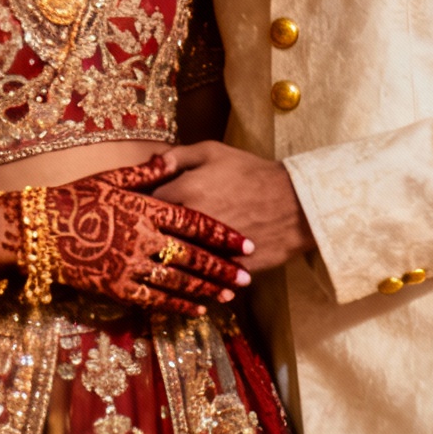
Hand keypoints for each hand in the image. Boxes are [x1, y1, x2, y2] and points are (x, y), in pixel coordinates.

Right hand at [0, 158, 254, 317]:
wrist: (39, 230)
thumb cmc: (76, 199)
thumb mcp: (110, 178)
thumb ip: (144, 172)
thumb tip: (168, 159)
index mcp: (146, 208)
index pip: (195, 222)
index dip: (224, 235)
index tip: (247, 243)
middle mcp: (143, 238)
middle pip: (194, 256)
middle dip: (224, 268)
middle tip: (247, 276)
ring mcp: (130, 265)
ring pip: (179, 281)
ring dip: (208, 290)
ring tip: (230, 295)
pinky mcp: (117, 287)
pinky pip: (155, 299)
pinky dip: (179, 305)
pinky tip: (197, 309)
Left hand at [153, 142, 313, 273]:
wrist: (296, 202)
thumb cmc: (253, 173)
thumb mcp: (215, 151)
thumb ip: (179, 155)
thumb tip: (151, 163)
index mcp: (185, 192)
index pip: (144, 203)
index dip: (139, 206)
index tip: (136, 210)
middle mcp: (192, 223)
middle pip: (153, 236)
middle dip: (145, 237)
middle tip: (140, 237)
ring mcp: (209, 249)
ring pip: (174, 263)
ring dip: (166, 263)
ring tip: (162, 261)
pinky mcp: (226, 269)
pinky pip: (203, 281)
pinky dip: (196, 281)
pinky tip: (191, 280)